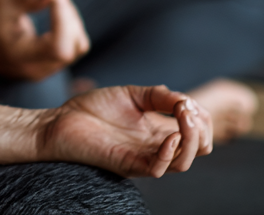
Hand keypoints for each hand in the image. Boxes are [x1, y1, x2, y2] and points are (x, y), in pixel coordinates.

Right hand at [0, 0, 89, 79]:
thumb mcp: (3, 0)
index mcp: (20, 56)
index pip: (59, 48)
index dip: (63, 21)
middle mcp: (36, 69)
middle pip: (73, 46)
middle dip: (70, 17)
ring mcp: (44, 70)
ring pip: (77, 47)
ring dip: (72, 22)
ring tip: (55, 3)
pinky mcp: (49, 66)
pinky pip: (73, 48)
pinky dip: (70, 29)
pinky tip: (56, 14)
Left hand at [39, 84, 212, 176]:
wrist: (61, 120)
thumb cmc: (94, 107)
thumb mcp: (131, 94)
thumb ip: (158, 96)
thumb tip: (186, 101)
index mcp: (160, 129)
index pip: (199, 133)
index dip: (201, 117)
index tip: (187, 101)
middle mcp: (157, 146)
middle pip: (199, 149)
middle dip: (201, 129)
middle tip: (186, 110)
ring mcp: (144, 158)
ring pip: (183, 162)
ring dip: (191, 140)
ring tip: (183, 118)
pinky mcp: (128, 165)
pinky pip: (158, 169)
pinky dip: (168, 153)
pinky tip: (168, 137)